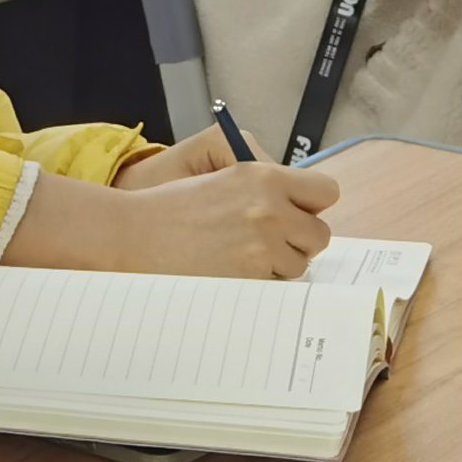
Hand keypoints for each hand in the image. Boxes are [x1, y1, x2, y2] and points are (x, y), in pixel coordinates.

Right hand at [88, 125, 337, 277]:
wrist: (135, 232)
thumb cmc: (174, 207)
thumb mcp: (224, 178)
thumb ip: (266, 189)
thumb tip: (301, 213)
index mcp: (263, 175)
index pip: (326, 191)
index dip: (312, 206)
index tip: (295, 213)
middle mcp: (269, 207)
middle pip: (319, 234)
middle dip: (299, 241)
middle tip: (269, 242)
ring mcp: (262, 244)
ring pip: (300, 264)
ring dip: (279, 265)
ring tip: (241, 256)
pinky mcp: (251, 275)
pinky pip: (277, 285)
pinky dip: (261, 283)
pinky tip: (231, 271)